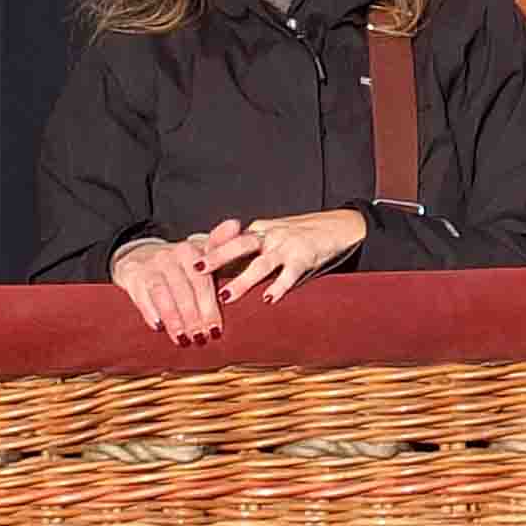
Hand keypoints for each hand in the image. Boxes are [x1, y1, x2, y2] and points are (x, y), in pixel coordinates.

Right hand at [110, 225, 243, 343]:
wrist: (139, 256)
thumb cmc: (179, 264)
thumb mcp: (200, 252)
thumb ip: (220, 243)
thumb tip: (236, 224)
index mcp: (190, 252)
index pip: (203, 283)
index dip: (210, 308)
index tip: (216, 331)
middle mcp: (170, 256)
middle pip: (184, 292)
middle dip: (194, 319)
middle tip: (201, 339)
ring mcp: (150, 266)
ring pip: (164, 296)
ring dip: (174, 320)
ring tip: (182, 339)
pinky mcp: (133, 276)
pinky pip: (142, 296)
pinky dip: (150, 312)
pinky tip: (158, 327)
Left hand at [211, 209, 366, 303]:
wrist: (338, 227)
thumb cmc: (300, 236)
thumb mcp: (272, 237)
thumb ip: (250, 252)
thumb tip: (222, 271)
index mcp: (258, 231)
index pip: (229, 239)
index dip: (209, 249)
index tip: (188, 260)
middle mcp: (269, 235)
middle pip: (239, 245)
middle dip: (217, 258)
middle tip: (197, 270)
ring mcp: (287, 246)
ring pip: (261, 263)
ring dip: (242, 280)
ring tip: (226, 296)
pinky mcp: (304, 257)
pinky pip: (290, 273)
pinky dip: (279, 286)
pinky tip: (269, 299)